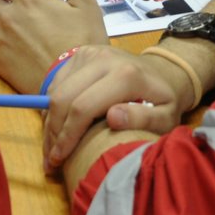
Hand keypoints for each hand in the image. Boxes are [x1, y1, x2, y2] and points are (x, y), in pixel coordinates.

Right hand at [42, 45, 188, 168]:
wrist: (162, 72)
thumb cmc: (163, 101)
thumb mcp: (165, 117)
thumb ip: (144, 119)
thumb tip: (113, 118)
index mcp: (125, 75)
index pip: (83, 107)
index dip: (67, 136)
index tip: (60, 160)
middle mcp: (103, 59)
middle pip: (62, 98)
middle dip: (53, 133)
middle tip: (51, 160)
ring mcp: (89, 54)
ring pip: (55, 91)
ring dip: (49, 123)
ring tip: (50, 148)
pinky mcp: (80, 54)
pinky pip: (56, 83)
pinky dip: (51, 108)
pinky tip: (57, 129)